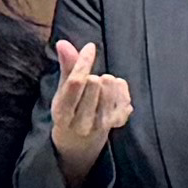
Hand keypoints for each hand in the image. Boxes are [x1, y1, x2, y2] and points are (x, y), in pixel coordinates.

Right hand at [47, 34, 133, 177]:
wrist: (79, 144)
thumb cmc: (69, 111)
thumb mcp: (62, 92)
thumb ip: (65, 67)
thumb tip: (62, 42)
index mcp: (62, 113)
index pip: (75, 83)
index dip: (84, 62)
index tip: (90, 47)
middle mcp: (81, 122)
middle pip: (95, 83)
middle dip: (93, 76)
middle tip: (89, 84)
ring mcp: (101, 125)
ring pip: (111, 87)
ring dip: (107, 81)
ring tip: (100, 89)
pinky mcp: (116, 124)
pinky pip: (125, 96)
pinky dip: (122, 89)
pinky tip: (114, 93)